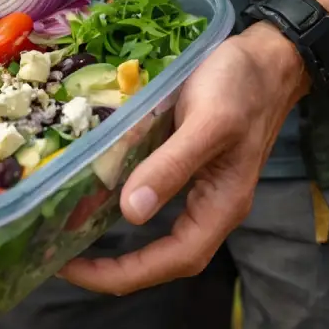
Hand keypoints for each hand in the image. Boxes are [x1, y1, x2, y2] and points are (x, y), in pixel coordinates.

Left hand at [57, 23, 310, 294]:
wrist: (269, 57)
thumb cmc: (243, 86)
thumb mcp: (207, 122)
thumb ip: (172, 167)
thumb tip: (130, 212)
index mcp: (221, 206)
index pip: (171, 260)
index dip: (122, 273)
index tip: (73, 269)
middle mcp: (211, 206)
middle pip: (161, 258)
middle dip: (112, 268)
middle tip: (59, 260)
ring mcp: (200, 188)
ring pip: (156, 233)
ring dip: (115, 243)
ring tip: (68, 237)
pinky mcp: (188, 167)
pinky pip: (153, 198)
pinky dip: (120, 204)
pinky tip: (93, 196)